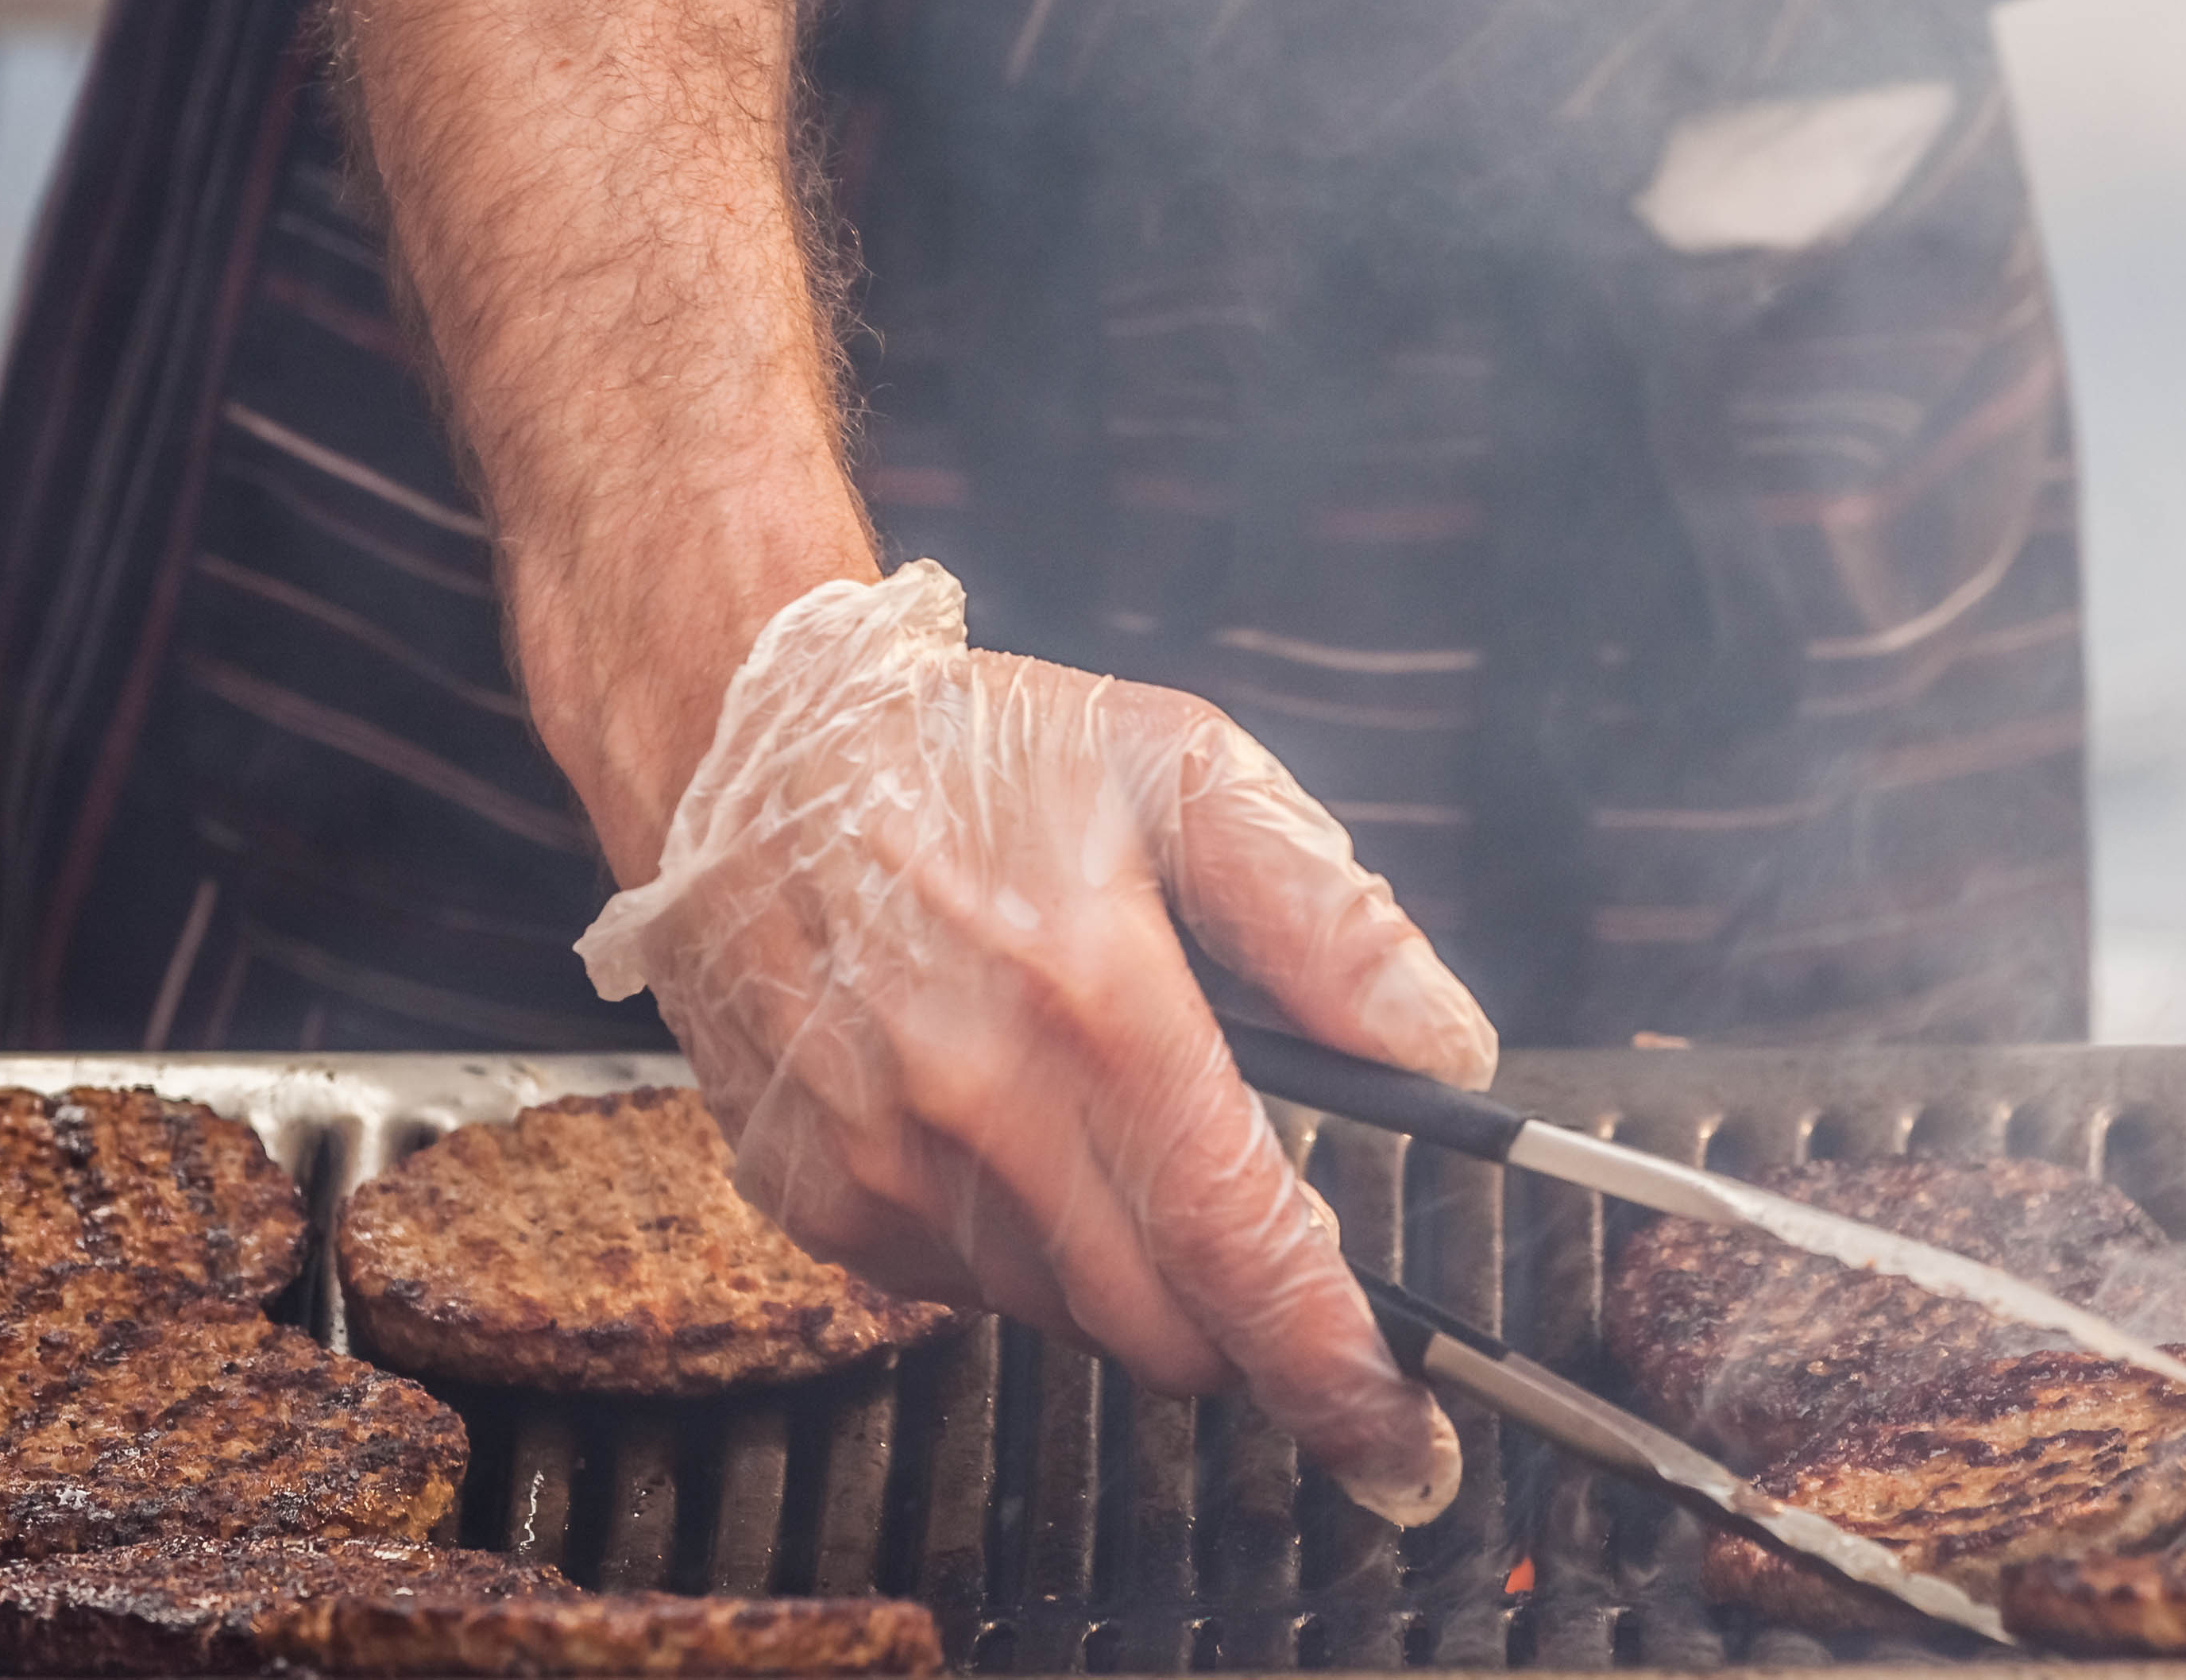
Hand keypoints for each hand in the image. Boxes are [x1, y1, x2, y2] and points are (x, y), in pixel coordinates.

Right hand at [574, 562, 1494, 1522]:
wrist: (740, 741)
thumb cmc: (971, 749)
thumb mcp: (1184, 772)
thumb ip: (1329, 923)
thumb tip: (1446, 1048)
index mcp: (1095, 1008)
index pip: (1244, 1253)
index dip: (1337, 1371)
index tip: (1403, 1445)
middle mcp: (979, 1111)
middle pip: (1165, 1329)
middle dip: (1248, 1328)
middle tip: (1282, 1257)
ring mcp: (884, 1169)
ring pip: (1068, 1316)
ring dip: (1133, 1271)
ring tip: (1117, 1124)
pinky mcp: (819, 1197)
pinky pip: (965, 1285)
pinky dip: (1023, 1242)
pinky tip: (1014, 1124)